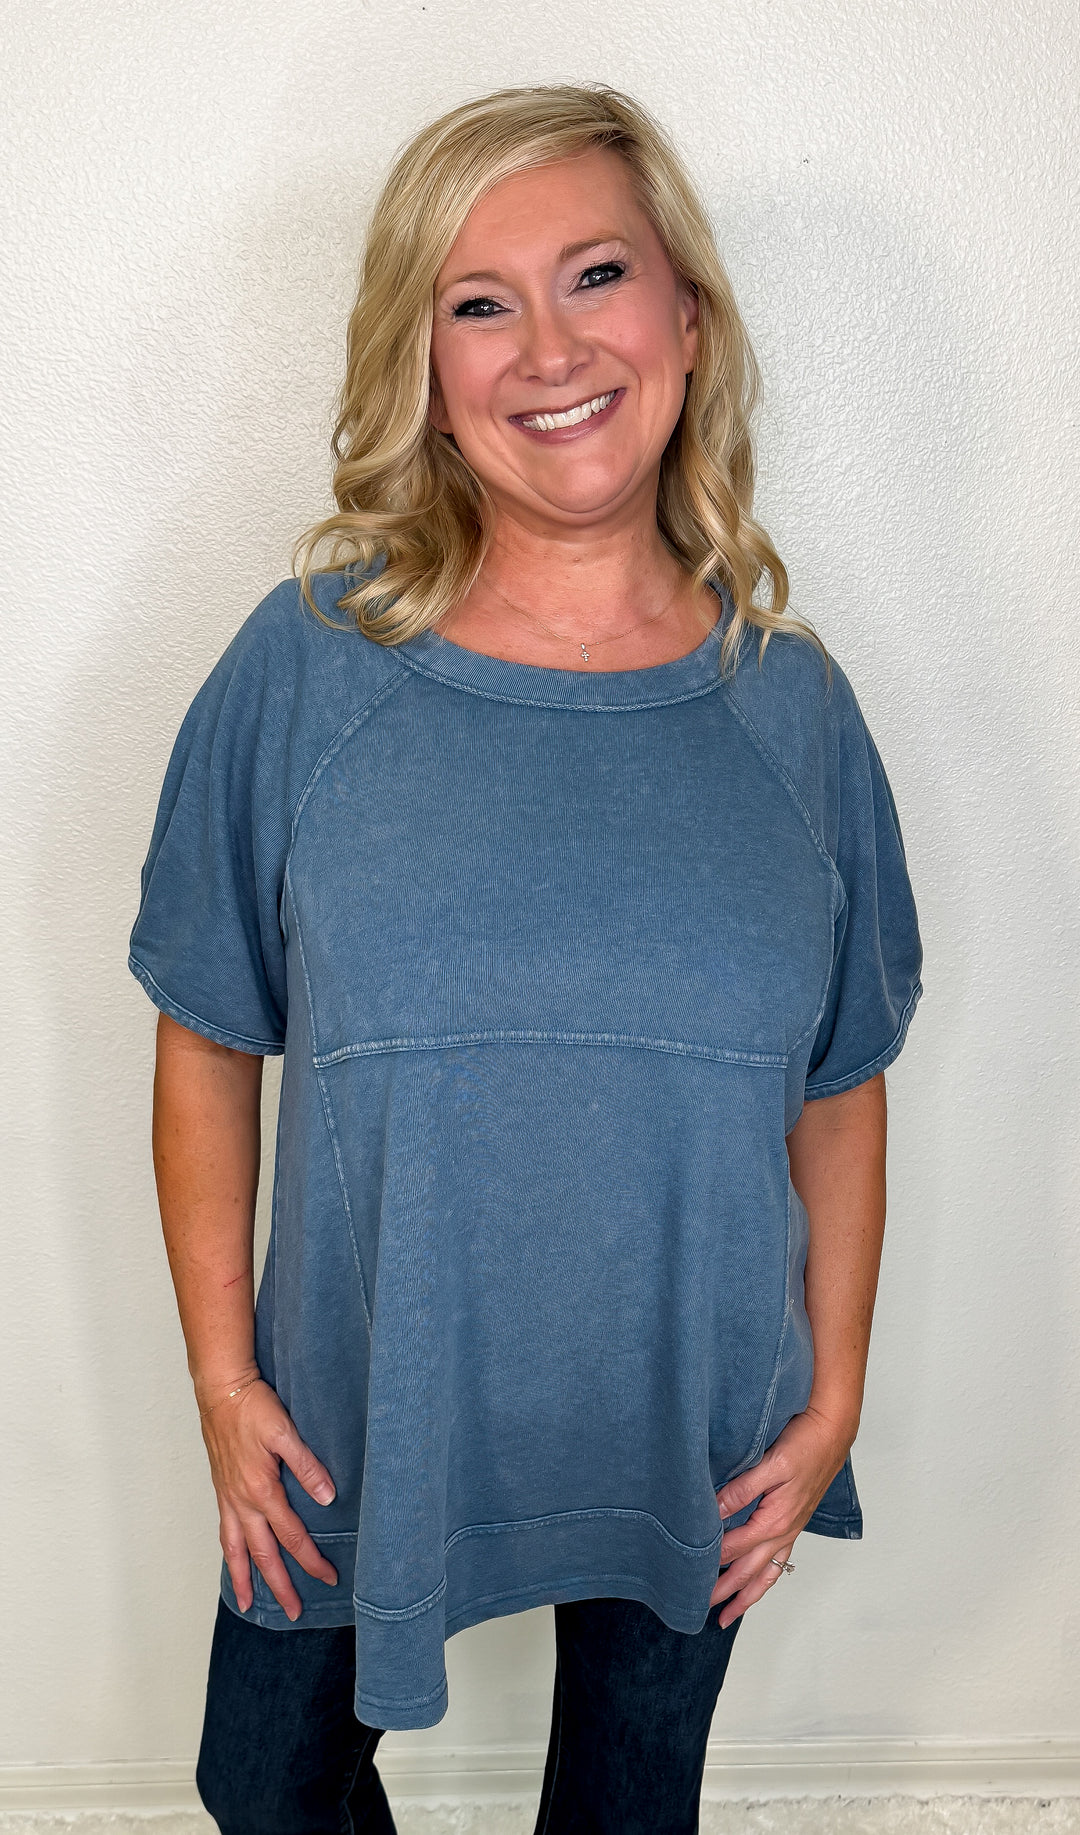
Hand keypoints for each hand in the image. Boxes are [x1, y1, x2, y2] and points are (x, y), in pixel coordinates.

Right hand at [198, 1374, 339, 1620]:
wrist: (221, 1390)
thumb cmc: (254, 1407)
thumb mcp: (285, 1431)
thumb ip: (306, 1466)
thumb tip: (327, 1498)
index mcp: (262, 1490)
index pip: (292, 1535)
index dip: (311, 1559)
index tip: (329, 1577)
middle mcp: (242, 1501)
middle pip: (263, 1554)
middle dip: (280, 1585)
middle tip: (294, 1611)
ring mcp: (228, 1497)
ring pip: (237, 1549)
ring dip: (244, 1579)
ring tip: (247, 1604)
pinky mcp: (221, 1490)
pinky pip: (224, 1531)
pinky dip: (229, 1553)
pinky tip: (235, 1561)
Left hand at [710, 1406, 854, 1628]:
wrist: (833, 1434)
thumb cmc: (804, 1444)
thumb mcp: (770, 1464)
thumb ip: (742, 1489)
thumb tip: (715, 1512)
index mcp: (775, 1520)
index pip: (735, 1547)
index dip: (711, 1560)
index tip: (689, 1572)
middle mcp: (785, 1531)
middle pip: (750, 1570)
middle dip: (726, 1592)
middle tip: (703, 1609)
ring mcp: (792, 1530)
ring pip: (767, 1573)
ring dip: (747, 1594)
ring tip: (730, 1614)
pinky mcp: (795, 1522)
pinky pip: (779, 1561)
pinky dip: (765, 1579)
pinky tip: (758, 1583)